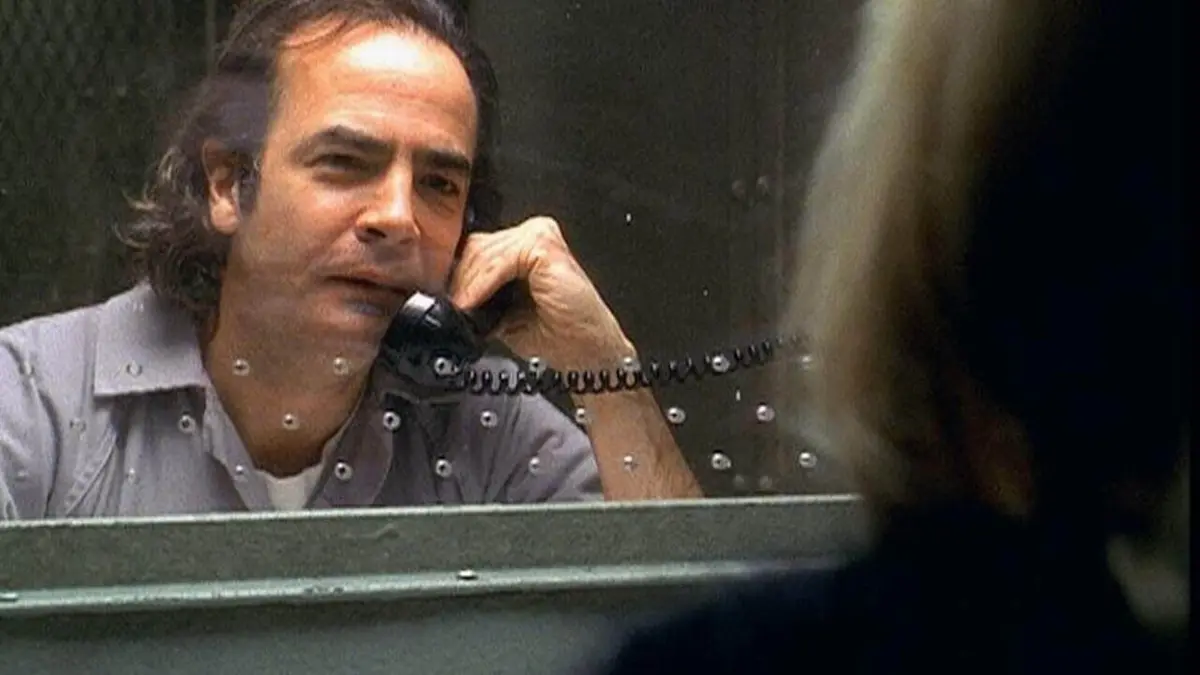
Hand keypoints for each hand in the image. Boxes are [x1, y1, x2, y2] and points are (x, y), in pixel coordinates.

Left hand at [449, 216, 635, 370]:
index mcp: (526, 245)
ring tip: (463, 310)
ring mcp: (541, 236)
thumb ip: (480, 294)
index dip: (457, 273)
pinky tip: (474, 304)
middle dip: (460, 279)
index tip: (442, 298)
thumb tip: (446, 294)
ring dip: (468, 285)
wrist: (585, 351)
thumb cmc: (555, 333)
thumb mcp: (503, 311)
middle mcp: (535, 234)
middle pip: (477, 246)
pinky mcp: (545, 248)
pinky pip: (499, 262)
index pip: (478, 248)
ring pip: (484, 253)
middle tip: (451, 308)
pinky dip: (482, 285)